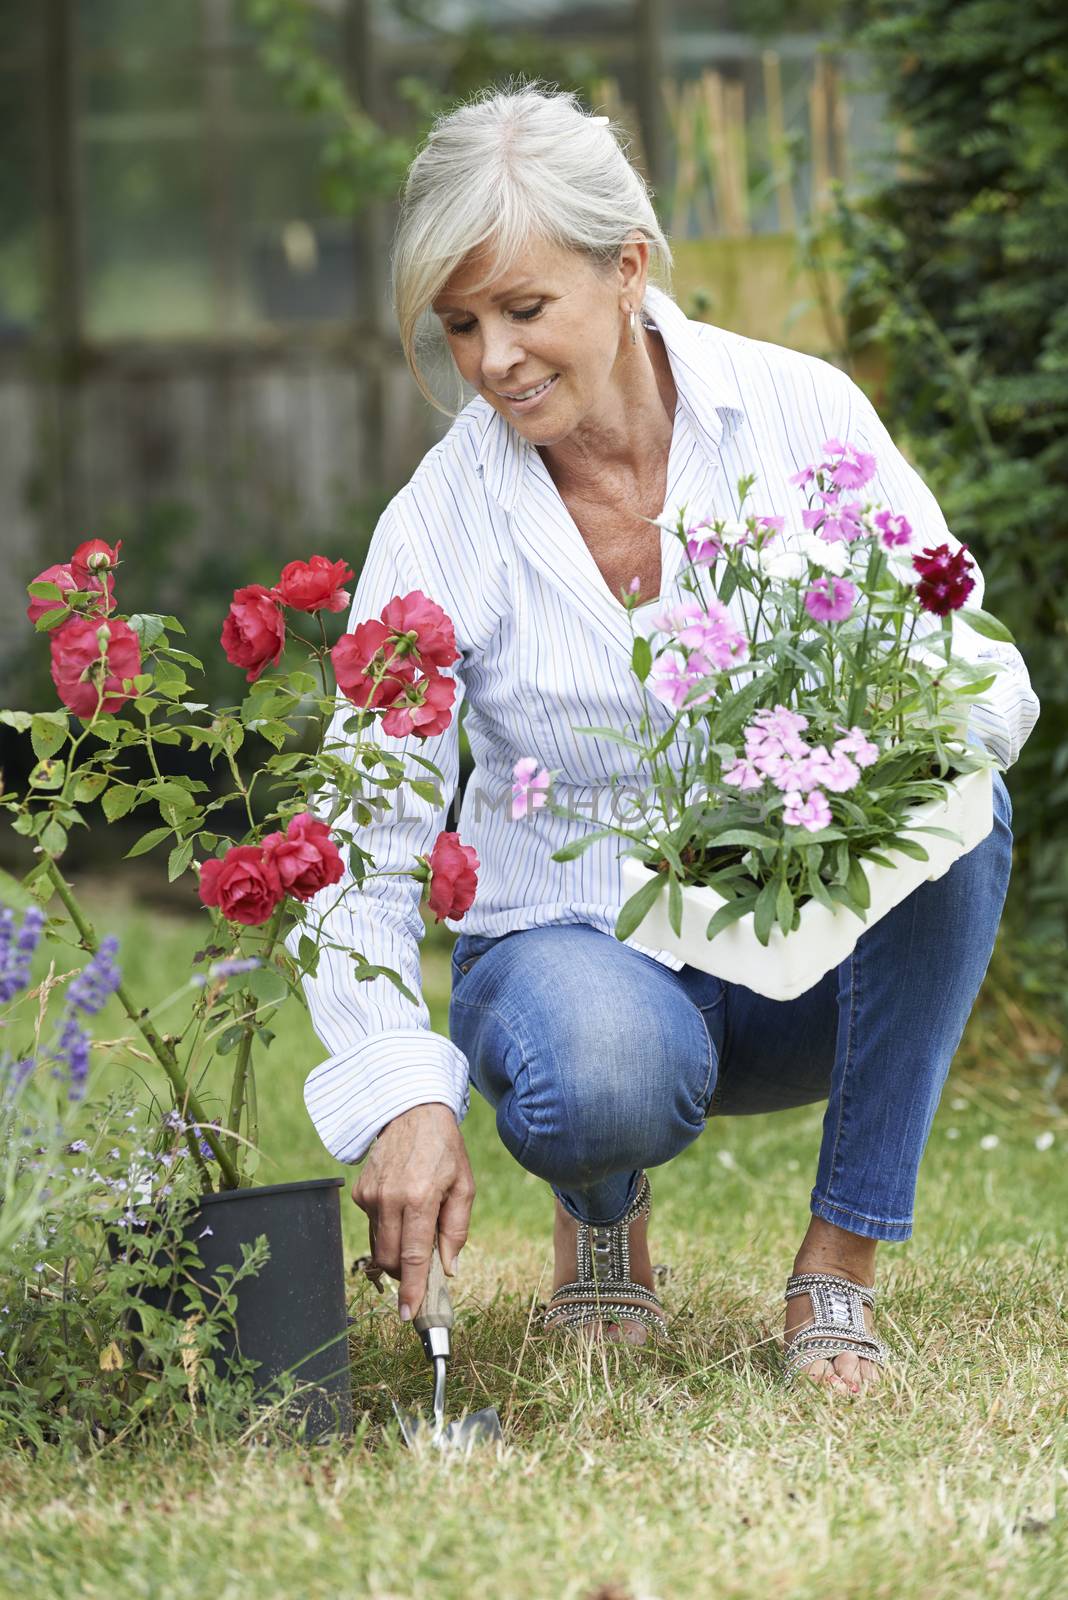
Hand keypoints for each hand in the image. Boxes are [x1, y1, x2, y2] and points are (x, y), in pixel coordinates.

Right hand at [351, 1102, 473, 1320]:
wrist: (413, 1113)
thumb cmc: (445, 1150)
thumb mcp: (464, 1186)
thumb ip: (456, 1230)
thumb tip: (449, 1269)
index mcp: (420, 1198)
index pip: (413, 1257)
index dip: (412, 1290)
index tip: (408, 1314)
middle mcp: (390, 1198)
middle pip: (389, 1258)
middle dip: (403, 1274)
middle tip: (422, 1270)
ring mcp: (371, 1195)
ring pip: (377, 1245)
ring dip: (395, 1251)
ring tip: (416, 1231)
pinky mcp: (361, 1192)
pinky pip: (372, 1225)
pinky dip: (388, 1228)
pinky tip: (402, 1207)